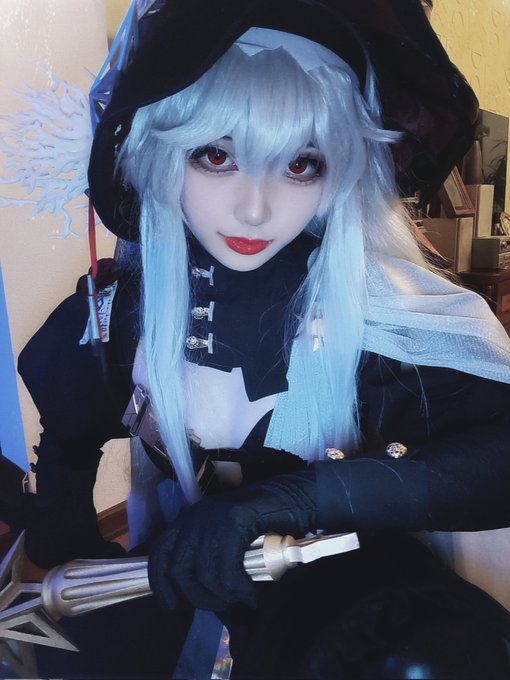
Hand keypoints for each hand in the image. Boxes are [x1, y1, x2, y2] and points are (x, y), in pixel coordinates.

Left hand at [148, 469, 316, 611]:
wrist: (295, 498)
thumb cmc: (263, 522)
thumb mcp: (228, 539)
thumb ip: (210, 556)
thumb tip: (197, 594)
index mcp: (189, 519)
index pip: (160, 553)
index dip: (161, 584)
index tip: (171, 606)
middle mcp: (196, 516)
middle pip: (178, 569)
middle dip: (197, 596)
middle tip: (220, 605)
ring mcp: (213, 517)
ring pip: (205, 574)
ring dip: (223, 596)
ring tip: (240, 598)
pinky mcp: (233, 521)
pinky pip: (227, 569)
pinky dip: (238, 589)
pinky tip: (250, 594)